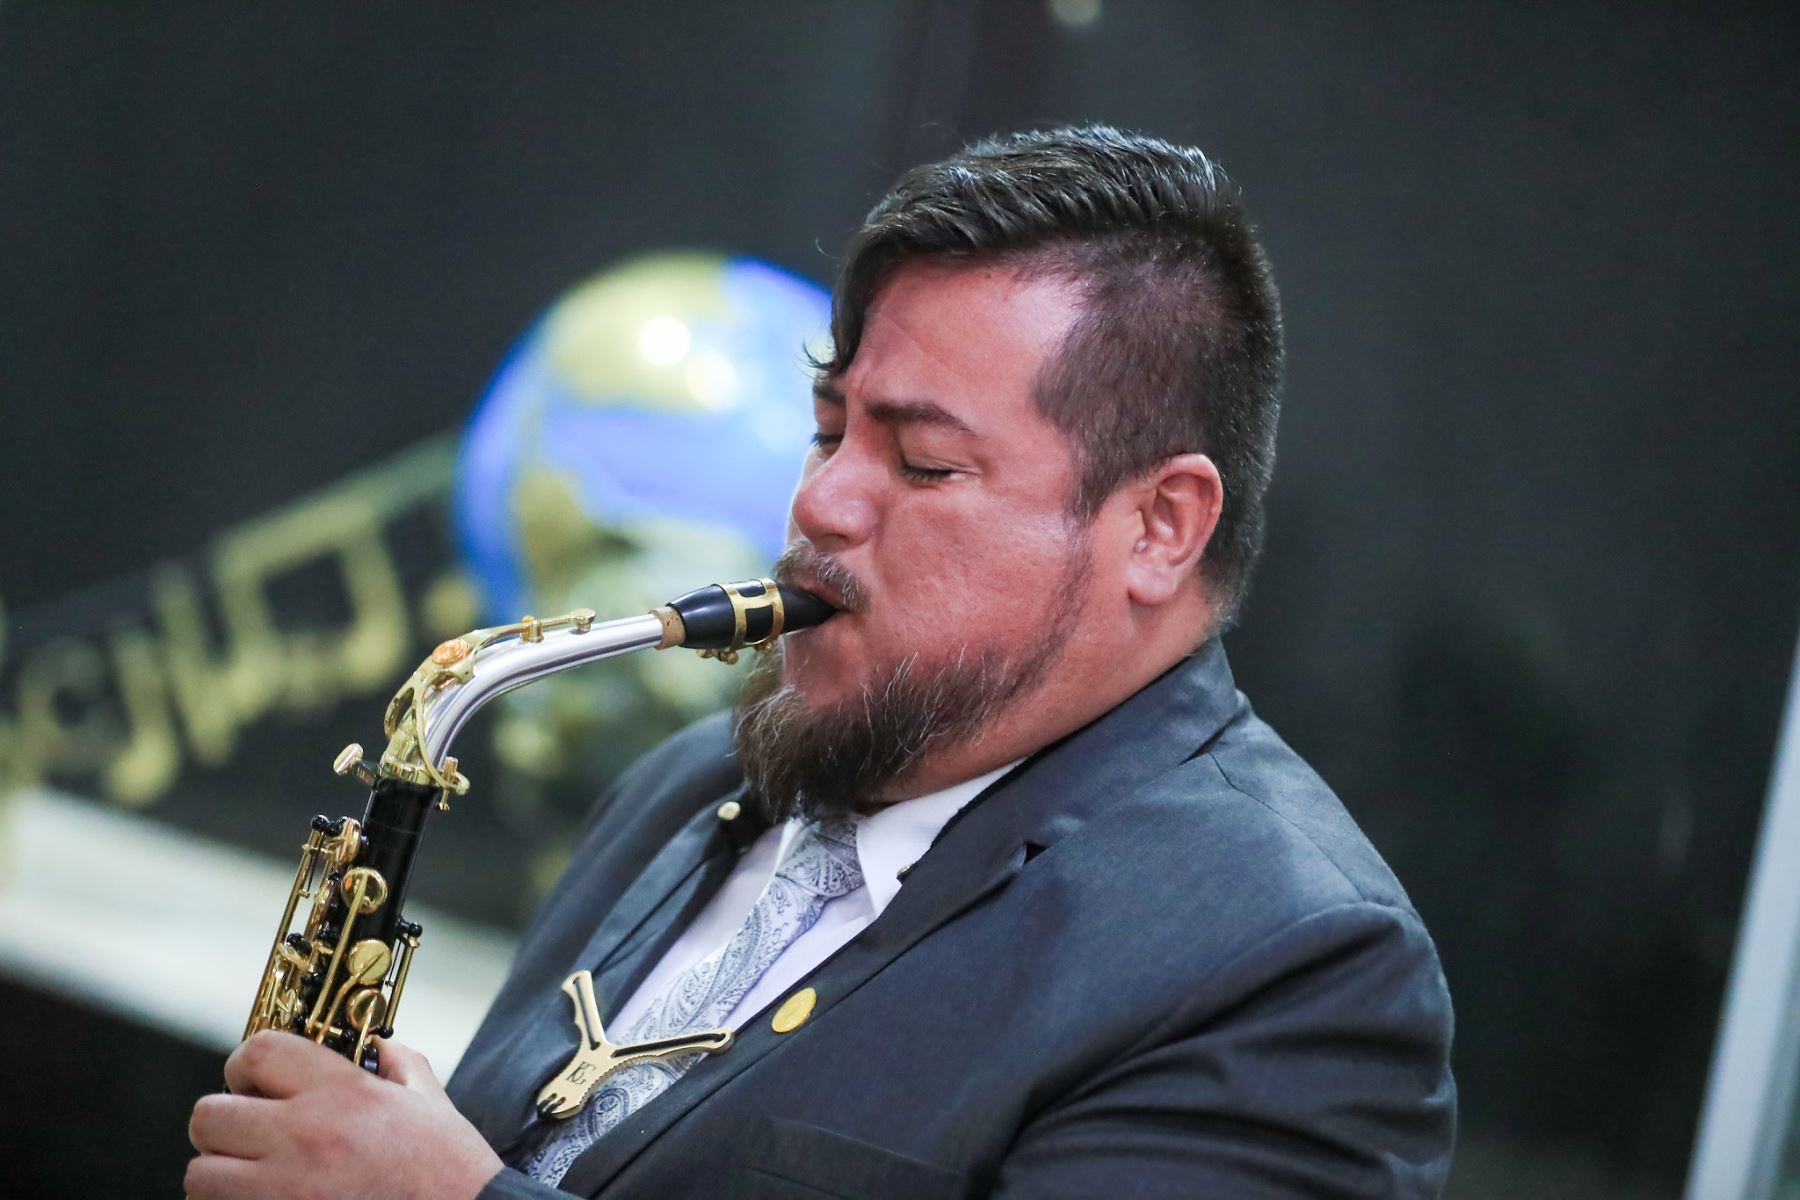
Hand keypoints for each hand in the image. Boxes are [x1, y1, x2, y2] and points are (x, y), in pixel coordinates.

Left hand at [187, 1031, 503, 1199]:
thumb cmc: (448, 1170)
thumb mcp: (430, 1102)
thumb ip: (400, 1065)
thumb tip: (380, 1049)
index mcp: (341, 1092)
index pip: (256, 1051)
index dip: (245, 1064)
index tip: (255, 1080)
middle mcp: (302, 1135)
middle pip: (209, 1115)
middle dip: (223, 1122)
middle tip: (248, 1132)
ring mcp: (282, 1189)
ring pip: (200, 1175)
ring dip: (219, 1174)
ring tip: (249, 1177)